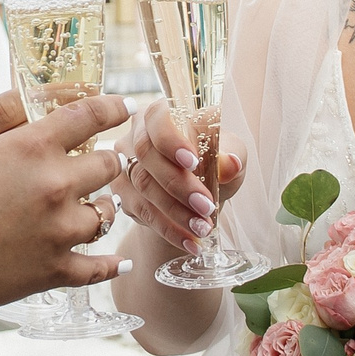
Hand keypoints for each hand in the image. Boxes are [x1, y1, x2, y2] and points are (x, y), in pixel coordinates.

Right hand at [0, 91, 132, 315]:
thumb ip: (7, 129)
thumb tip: (39, 119)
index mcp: (31, 147)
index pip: (87, 115)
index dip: (110, 107)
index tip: (124, 106)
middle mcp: (55, 184)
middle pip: (107, 164)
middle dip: (107, 161)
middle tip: (105, 161)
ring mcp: (60, 230)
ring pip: (105, 214)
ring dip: (103, 208)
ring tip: (98, 207)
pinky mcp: (57, 270)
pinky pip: (98, 266)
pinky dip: (110, 264)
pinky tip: (118, 261)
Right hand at [113, 99, 242, 256]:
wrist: (197, 196)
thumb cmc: (213, 164)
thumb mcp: (230, 154)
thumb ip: (232, 155)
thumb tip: (230, 164)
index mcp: (158, 114)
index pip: (155, 119)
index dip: (170, 140)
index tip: (193, 161)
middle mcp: (134, 136)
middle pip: (146, 155)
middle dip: (178, 185)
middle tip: (206, 206)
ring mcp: (124, 166)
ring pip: (143, 188)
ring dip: (175, 212)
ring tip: (203, 228)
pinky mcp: (122, 195)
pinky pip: (142, 213)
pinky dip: (168, 229)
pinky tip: (189, 241)